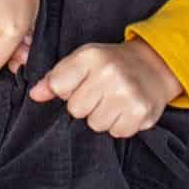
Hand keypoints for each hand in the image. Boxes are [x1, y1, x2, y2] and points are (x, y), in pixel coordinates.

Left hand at [29, 38, 182, 137]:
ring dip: (103, 117)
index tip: (79, 84)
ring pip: (96, 124)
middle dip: (86, 105)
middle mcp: (109, 72)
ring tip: (114, 101)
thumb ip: (56, 77)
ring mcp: (126, 92)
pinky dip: (120, 125)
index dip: (66, 90)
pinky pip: (117, 132)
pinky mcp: (141, 111)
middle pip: (76, 110)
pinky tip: (126, 109)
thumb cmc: (111, 64)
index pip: (58, 86)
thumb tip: (34, 94)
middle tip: (100, 93)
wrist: (154, 65)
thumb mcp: (83, 61)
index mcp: (90, 56)